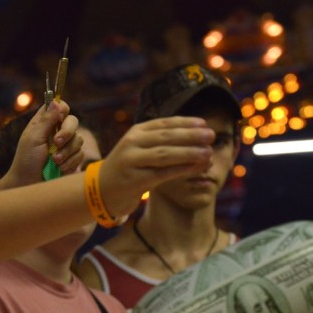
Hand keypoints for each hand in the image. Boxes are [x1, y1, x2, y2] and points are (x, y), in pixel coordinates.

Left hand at [0, 101, 82, 187]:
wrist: (29, 184)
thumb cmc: (26, 161)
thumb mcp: (34, 138)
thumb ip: (46, 121)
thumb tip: (56, 102)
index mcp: (43, 124)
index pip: (58, 107)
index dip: (62, 109)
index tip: (61, 116)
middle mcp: (56, 132)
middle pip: (72, 121)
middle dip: (67, 132)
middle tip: (56, 142)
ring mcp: (65, 146)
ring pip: (78, 139)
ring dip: (66, 151)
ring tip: (54, 161)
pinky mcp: (72, 159)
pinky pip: (80, 154)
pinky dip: (69, 161)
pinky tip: (59, 168)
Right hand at [99, 117, 214, 217]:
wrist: (101, 190)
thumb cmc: (129, 168)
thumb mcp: (140, 149)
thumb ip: (162, 141)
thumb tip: (198, 136)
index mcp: (135, 132)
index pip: (164, 123)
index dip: (185, 122)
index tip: (204, 123)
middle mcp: (131, 144)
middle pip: (166, 137)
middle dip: (191, 135)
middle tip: (211, 135)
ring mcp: (131, 162)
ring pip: (165, 155)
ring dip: (189, 153)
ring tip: (208, 153)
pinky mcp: (134, 180)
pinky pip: (162, 174)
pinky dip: (182, 170)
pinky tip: (196, 168)